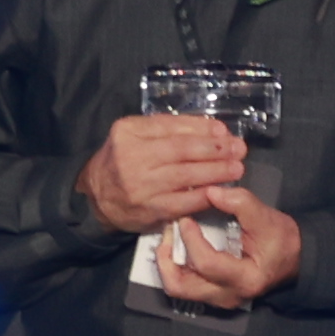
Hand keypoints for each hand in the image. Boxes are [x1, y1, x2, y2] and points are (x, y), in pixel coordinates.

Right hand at [78, 113, 245, 235]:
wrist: (96, 196)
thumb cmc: (122, 160)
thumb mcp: (135, 135)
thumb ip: (169, 130)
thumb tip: (214, 131)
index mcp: (128, 132)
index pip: (172, 126)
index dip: (203, 129)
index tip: (224, 132)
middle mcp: (132, 157)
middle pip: (182, 150)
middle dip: (215, 149)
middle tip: (239, 149)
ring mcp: (140, 185)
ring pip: (186, 176)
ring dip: (216, 172)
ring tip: (236, 168)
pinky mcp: (149, 209)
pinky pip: (184, 201)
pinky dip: (205, 195)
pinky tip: (219, 190)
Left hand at [147, 187, 305, 311]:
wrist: (294, 259)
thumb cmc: (282, 240)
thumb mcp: (266, 217)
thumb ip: (240, 202)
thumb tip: (211, 191)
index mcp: (245, 278)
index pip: (207, 264)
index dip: (191, 239)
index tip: (185, 220)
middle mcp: (228, 295)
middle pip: (181, 287)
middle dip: (166, 259)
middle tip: (167, 234)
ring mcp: (219, 298)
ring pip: (178, 290)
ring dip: (167, 265)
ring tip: (168, 240)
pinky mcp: (213, 295)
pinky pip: (185, 286)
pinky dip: (175, 267)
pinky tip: (178, 247)